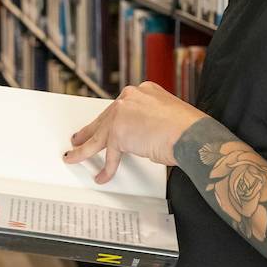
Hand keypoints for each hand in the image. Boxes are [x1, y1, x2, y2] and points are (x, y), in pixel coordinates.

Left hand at [64, 81, 207, 183]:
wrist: (193, 135)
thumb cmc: (189, 129)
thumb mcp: (169, 115)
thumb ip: (152, 119)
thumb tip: (144, 136)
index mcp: (144, 90)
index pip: (122, 107)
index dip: (113, 119)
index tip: (107, 124)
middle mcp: (130, 97)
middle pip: (105, 118)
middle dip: (91, 131)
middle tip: (79, 138)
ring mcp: (122, 113)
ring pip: (98, 135)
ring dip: (83, 148)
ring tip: (73, 156)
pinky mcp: (118, 133)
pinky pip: (109, 155)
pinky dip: (106, 168)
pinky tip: (101, 176)